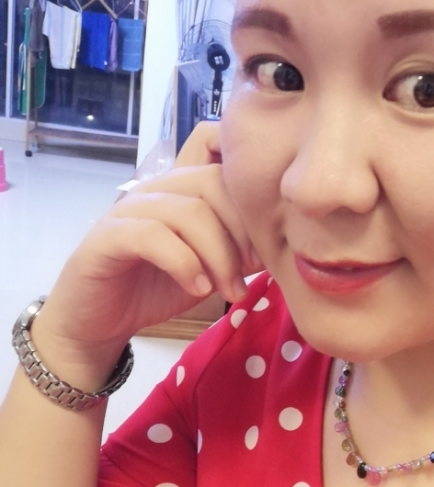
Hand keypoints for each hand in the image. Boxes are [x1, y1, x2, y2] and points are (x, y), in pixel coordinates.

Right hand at [35, 122, 261, 368]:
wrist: (99, 322)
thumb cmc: (159, 287)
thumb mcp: (211, 266)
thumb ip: (240, 249)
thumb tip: (280, 244)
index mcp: (184, 187)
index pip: (224, 164)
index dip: (252, 202)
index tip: (266, 247)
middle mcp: (157, 188)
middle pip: (213, 183)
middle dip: (241, 232)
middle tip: (252, 273)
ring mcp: (129, 208)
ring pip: (189, 211)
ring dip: (219, 255)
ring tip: (230, 291)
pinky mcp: (107, 235)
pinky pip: (154, 236)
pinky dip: (185, 263)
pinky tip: (198, 289)